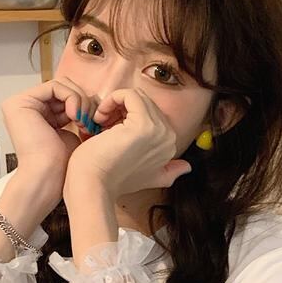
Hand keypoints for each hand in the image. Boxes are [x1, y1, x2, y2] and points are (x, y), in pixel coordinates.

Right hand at [1, 79, 82, 210]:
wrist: (49, 177)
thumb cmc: (61, 165)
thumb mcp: (72, 130)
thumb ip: (76, 112)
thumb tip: (92, 96)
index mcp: (35, 114)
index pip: (64, 96)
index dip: (83, 104)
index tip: (92, 123)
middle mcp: (25, 107)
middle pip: (62, 87)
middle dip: (83, 101)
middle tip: (89, 121)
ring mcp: (19, 104)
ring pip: (61, 85)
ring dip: (79, 101)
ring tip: (82, 122)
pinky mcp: (19, 102)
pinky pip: (55, 86)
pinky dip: (72, 98)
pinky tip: (75, 116)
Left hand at [62, 84, 192, 202]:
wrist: (94, 187)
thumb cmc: (111, 181)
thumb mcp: (146, 177)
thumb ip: (167, 172)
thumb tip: (187, 168)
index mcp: (170, 146)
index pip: (151, 113)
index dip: (128, 117)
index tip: (110, 132)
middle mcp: (169, 138)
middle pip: (144, 103)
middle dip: (121, 109)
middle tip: (102, 126)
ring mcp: (159, 131)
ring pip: (137, 97)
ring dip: (114, 105)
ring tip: (100, 123)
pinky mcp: (144, 125)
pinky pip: (129, 94)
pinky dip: (111, 100)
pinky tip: (100, 117)